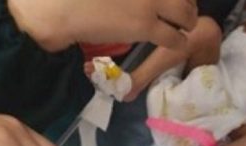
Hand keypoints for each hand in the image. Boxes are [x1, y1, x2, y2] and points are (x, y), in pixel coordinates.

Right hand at [7, 0, 197, 51]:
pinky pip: (175, 37)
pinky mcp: (145, 25)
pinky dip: (179, 41)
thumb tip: (132, 3)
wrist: (57, 4)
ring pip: (186, 14)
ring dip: (188, 21)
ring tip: (185, 26)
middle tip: (185, 11)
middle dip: (187, 3)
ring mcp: (149, 2)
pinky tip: (176, 42)